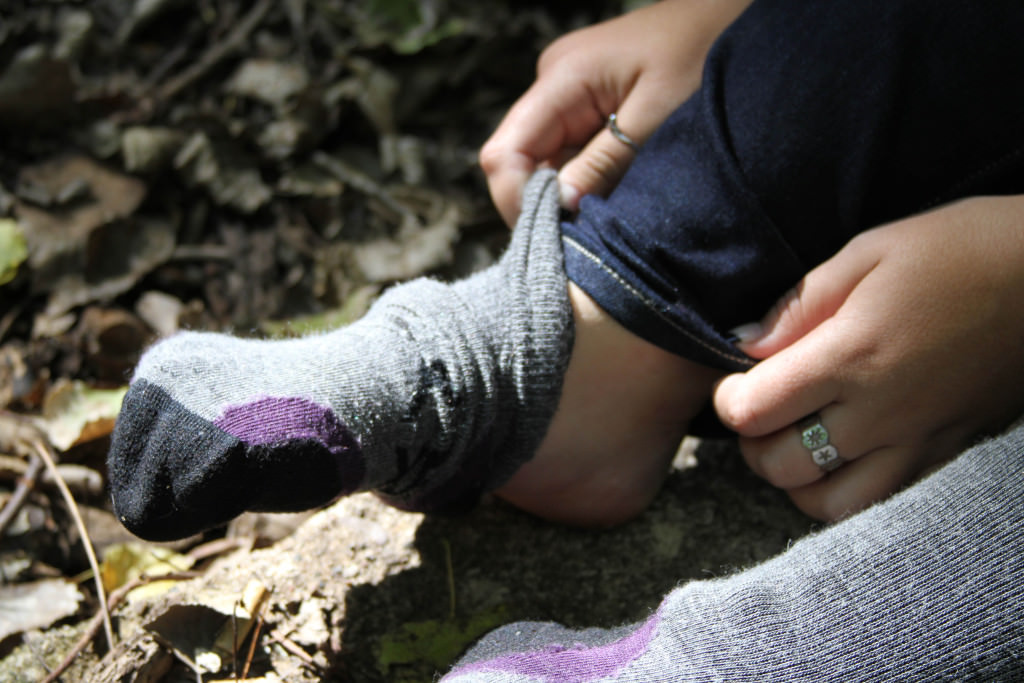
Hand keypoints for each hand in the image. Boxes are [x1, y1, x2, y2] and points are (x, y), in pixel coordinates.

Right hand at [480, 0, 752, 225]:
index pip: (504, 152)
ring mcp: (567, 95)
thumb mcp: (658, 115)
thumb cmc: (705, 51)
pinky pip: (567, 153)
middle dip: (541, 203)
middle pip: (517, 160)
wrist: (731, 15)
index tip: (552, 236)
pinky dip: (582, 181)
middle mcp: (553, 84)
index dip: (516, 199)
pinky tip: (609, 196)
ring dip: (564, 194)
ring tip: (600, 218)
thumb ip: (605, 161)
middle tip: (579, 237)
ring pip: (542, 161)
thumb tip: (562, 208)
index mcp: (562, 77)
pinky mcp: (586, 105)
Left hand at [713, 195, 1023, 520]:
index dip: (728, 398)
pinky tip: (841, 454)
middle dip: (752, 440)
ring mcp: (918, 442)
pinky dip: (842, 493)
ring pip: (826, 503)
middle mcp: (882, 412)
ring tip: (795, 436)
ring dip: (794, 477)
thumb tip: (744, 345)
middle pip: (779, 465)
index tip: (737, 378)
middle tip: (761, 406)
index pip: (753, 411)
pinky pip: (878, 503)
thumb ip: (801, 303)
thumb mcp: (872, 250)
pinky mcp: (946, 455)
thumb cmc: (963, 249)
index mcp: (853, 355)